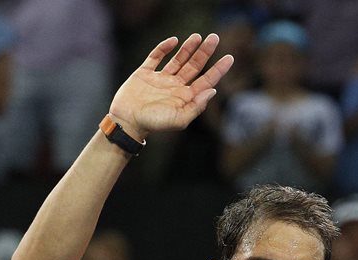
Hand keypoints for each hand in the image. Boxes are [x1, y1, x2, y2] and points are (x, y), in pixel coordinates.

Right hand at [108, 34, 233, 141]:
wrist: (127, 122)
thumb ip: (196, 106)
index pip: (206, 81)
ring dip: (188, 48)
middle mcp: (175, 87)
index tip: (230, 57)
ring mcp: (161, 79)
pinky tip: (174, 41)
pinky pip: (156, 56)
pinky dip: (164, 48)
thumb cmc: (153, 124)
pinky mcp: (145, 73)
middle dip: (205, 52)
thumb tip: (213, 90)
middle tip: (215, 37)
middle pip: (194, 66)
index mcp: (185, 98)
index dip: (218, 69)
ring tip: (198, 36)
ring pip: (178, 59)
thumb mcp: (179, 120)